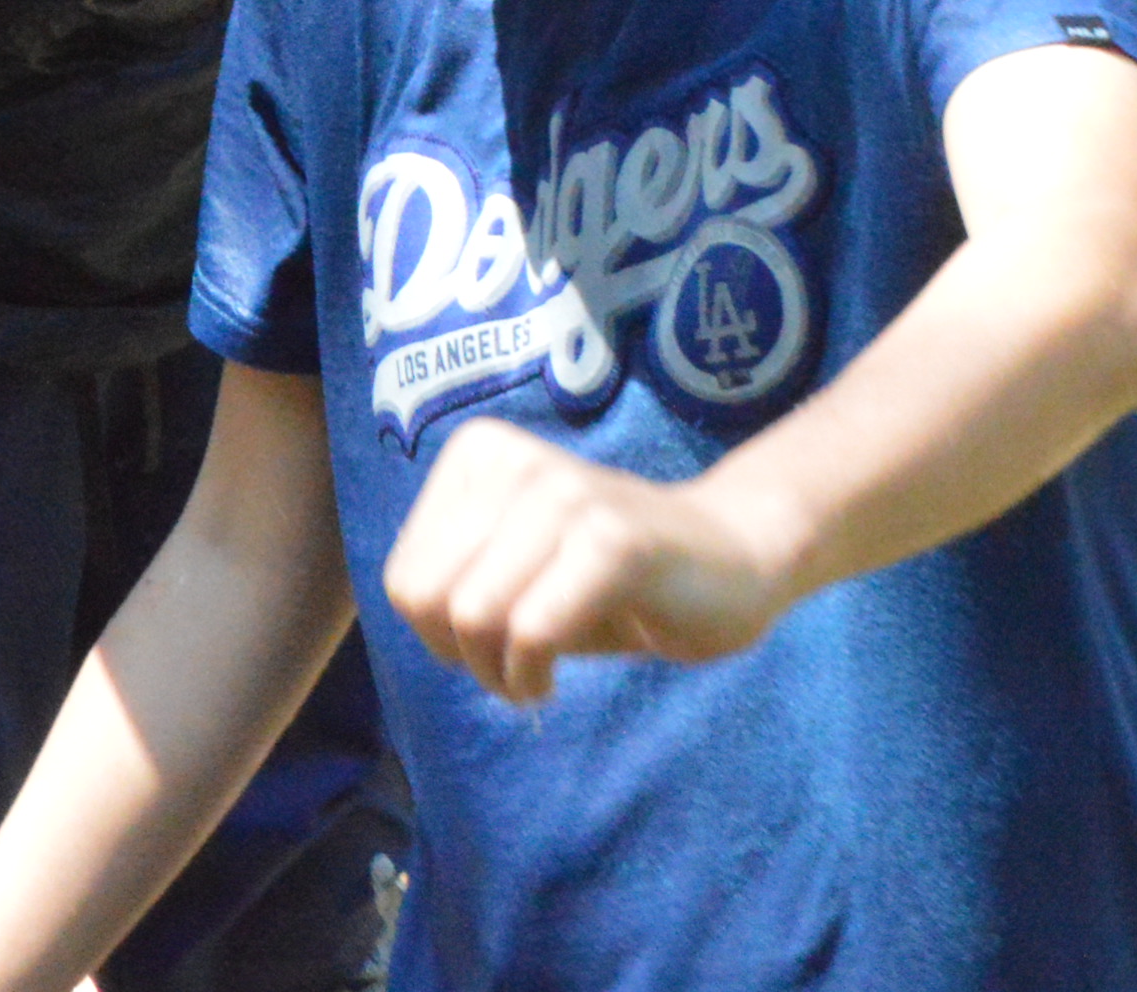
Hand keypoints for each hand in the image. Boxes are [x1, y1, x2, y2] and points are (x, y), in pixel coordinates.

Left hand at [380, 418, 795, 704]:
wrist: (735, 556)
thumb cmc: (609, 578)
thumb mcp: (512, 568)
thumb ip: (451, 577)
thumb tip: (405, 609)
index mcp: (479, 455)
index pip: (402, 579)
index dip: (439, 634)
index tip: (492, 638)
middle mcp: (514, 461)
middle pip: (426, 600)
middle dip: (462, 657)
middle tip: (513, 664)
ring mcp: (565, 494)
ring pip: (473, 617)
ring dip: (499, 674)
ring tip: (534, 672)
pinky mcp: (612, 539)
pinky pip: (531, 632)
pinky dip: (530, 677)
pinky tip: (550, 680)